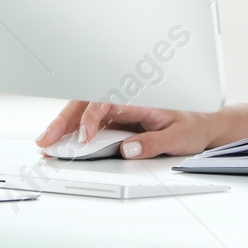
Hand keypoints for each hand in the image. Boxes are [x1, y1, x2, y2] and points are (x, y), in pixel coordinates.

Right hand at [35, 100, 219, 159]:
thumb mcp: (179, 137)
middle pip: (88, 104)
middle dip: (65, 120)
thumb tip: (127, 148)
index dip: (93, 118)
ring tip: (45, 143)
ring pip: (84, 111)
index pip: (109, 103)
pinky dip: (72, 131)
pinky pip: (89, 122)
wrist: (203, 124)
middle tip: (46, 140)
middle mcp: (127, 101)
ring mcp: (120, 110)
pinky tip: (58, 142)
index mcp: (143, 100)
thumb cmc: (193, 126)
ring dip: (64, 125)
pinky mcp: (116, 121)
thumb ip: (154, 143)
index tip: (84, 137)